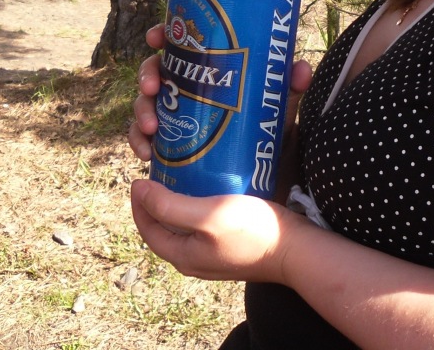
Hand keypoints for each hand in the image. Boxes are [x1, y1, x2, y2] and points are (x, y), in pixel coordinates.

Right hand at [127, 23, 313, 161]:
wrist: (267, 173)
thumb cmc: (270, 129)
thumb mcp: (279, 107)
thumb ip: (289, 88)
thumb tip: (300, 70)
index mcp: (207, 69)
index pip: (179, 43)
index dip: (161, 34)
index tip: (155, 37)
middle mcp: (186, 88)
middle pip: (155, 70)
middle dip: (147, 75)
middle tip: (154, 89)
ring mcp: (174, 114)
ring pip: (144, 103)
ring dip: (141, 112)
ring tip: (152, 127)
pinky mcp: (169, 142)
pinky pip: (142, 138)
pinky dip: (138, 142)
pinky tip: (148, 153)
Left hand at [130, 178, 300, 282]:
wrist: (295, 250)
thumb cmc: (251, 231)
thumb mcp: (206, 215)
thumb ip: (169, 206)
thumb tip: (138, 190)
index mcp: (182, 256)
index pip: (147, 229)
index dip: (139, 203)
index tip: (140, 177)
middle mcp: (194, 260)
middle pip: (164, 229)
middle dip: (157, 202)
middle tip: (161, 173)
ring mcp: (213, 255)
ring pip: (185, 227)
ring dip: (179, 203)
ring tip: (184, 175)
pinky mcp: (231, 246)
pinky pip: (205, 226)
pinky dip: (200, 206)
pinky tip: (211, 188)